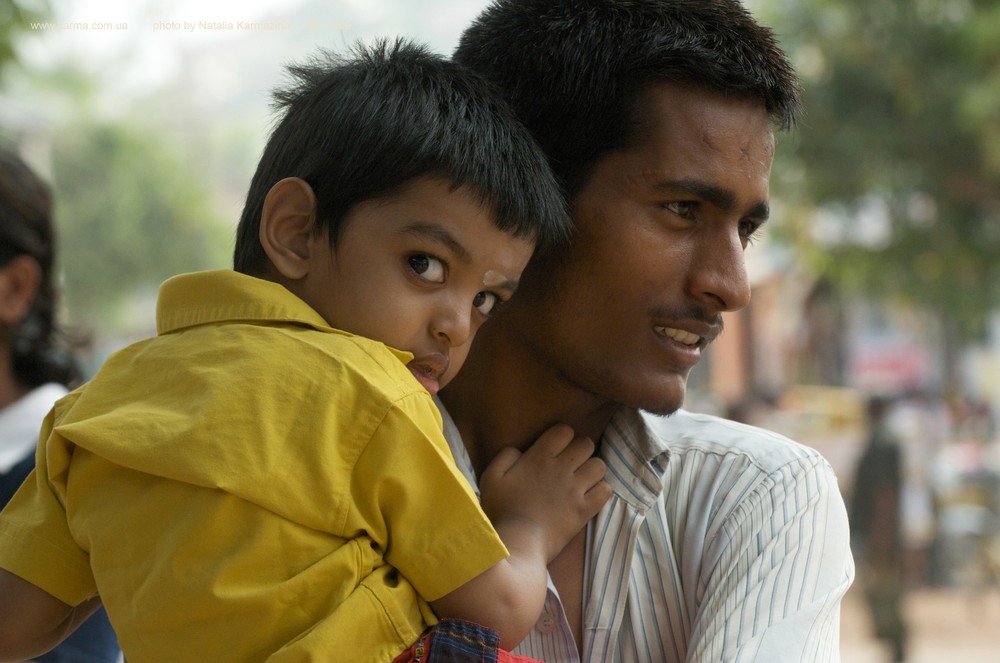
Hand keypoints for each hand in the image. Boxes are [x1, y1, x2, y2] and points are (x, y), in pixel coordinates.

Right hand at [479, 424, 611, 560]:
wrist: (517, 543)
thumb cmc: (501, 511)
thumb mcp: (491, 478)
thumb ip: (505, 456)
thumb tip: (520, 450)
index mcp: (539, 457)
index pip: (564, 431)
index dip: (562, 437)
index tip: (556, 448)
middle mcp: (561, 469)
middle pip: (586, 444)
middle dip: (581, 450)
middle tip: (572, 464)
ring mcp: (575, 489)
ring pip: (599, 466)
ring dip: (592, 470)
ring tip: (583, 479)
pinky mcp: (584, 510)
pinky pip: (606, 491)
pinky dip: (601, 491)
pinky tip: (590, 497)